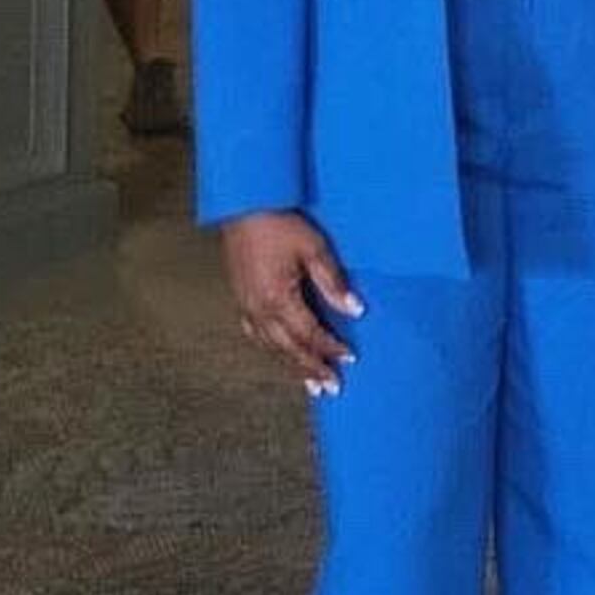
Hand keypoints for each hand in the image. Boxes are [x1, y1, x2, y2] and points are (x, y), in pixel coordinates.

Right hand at [219, 210, 359, 392]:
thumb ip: (333, 282)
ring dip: (291, 365)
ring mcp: (246, 306)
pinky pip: (256, 334)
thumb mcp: (314, 249)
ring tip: (309, 383)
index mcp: (277, 299)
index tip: (349, 359)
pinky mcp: (240, 299)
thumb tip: (354, 309)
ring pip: (270, 346)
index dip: (330, 348)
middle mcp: (258, 309)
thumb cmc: (280, 224)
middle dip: (311, 368)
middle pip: (288, 348)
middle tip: (330, 387)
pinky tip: (279, 353)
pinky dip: (271, 349)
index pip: (309, 333)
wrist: (245, 207)